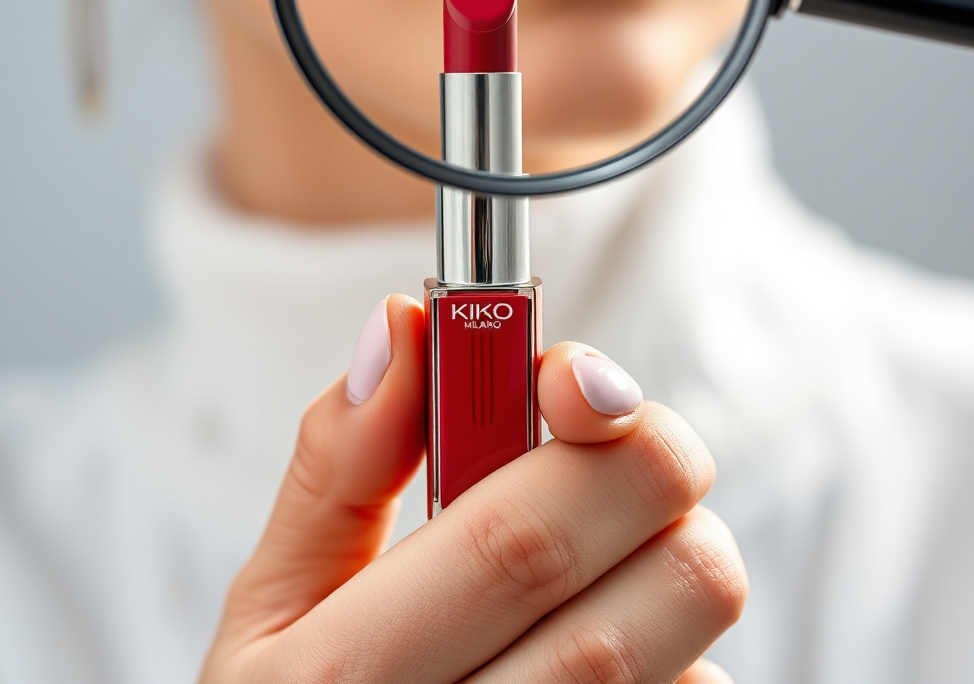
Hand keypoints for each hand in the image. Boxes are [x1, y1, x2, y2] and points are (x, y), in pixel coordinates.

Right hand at [200, 295, 745, 683]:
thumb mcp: (273, 597)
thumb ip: (337, 460)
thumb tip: (402, 324)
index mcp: (348, 677)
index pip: (521, 536)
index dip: (590, 435)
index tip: (582, 378)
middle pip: (663, 582)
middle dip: (655, 468)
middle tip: (602, 431)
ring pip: (699, 641)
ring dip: (658, 557)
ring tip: (581, 551)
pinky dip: (668, 643)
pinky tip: (582, 640)